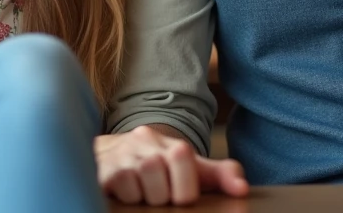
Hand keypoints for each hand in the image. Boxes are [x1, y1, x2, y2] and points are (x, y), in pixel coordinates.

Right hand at [95, 125, 248, 205]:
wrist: (115, 156)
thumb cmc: (160, 170)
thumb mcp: (192, 171)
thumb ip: (220, 176)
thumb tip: (242, 189)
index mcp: (169, 144)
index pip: (182, 155)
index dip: (184, 187)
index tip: (181, 198)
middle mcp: (143, 143)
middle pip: (155, 169)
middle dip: (160, 195)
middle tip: (159, 199)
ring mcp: (119, 155)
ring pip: (133, 177)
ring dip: (141, 197)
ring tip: (143, 198)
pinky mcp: (100, 169)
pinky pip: (113, 184)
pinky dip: (123, 197)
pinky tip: (126, 196)